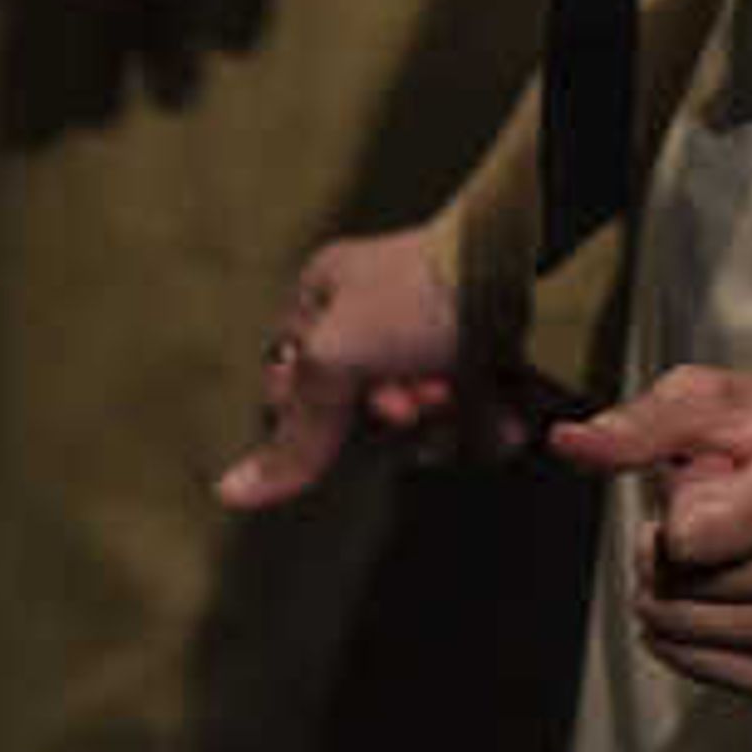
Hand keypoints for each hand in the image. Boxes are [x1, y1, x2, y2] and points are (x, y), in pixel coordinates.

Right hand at [218, 226, 502, 506]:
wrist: (519, 257)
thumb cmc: (416, 293)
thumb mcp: (338, 357)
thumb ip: (296, 435)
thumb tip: (231, 494)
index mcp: (321, 305)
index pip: (298, 399)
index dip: (328, 421)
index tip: (363, 402)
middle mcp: (373, 324)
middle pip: (364, 424)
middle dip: (394, 422)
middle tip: (419, 396)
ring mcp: (429, 344)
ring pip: (423, 432)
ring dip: (445, 427)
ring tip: (460, 391)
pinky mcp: (485, 361)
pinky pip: (474, 421)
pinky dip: (488, 425)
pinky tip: (501, 415)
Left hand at [556, 363, 751, 698]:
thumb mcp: (706, 400)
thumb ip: (638, 425)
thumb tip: (567, 442)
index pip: (692, 538)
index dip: (675, 505)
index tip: (714, 474)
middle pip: (682, 583)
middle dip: (664, 549)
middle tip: (704, 514)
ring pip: (687, 630)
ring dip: (668, 595)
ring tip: (704, 554)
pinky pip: (711, 675)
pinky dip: (682, 642)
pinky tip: (700, 602)